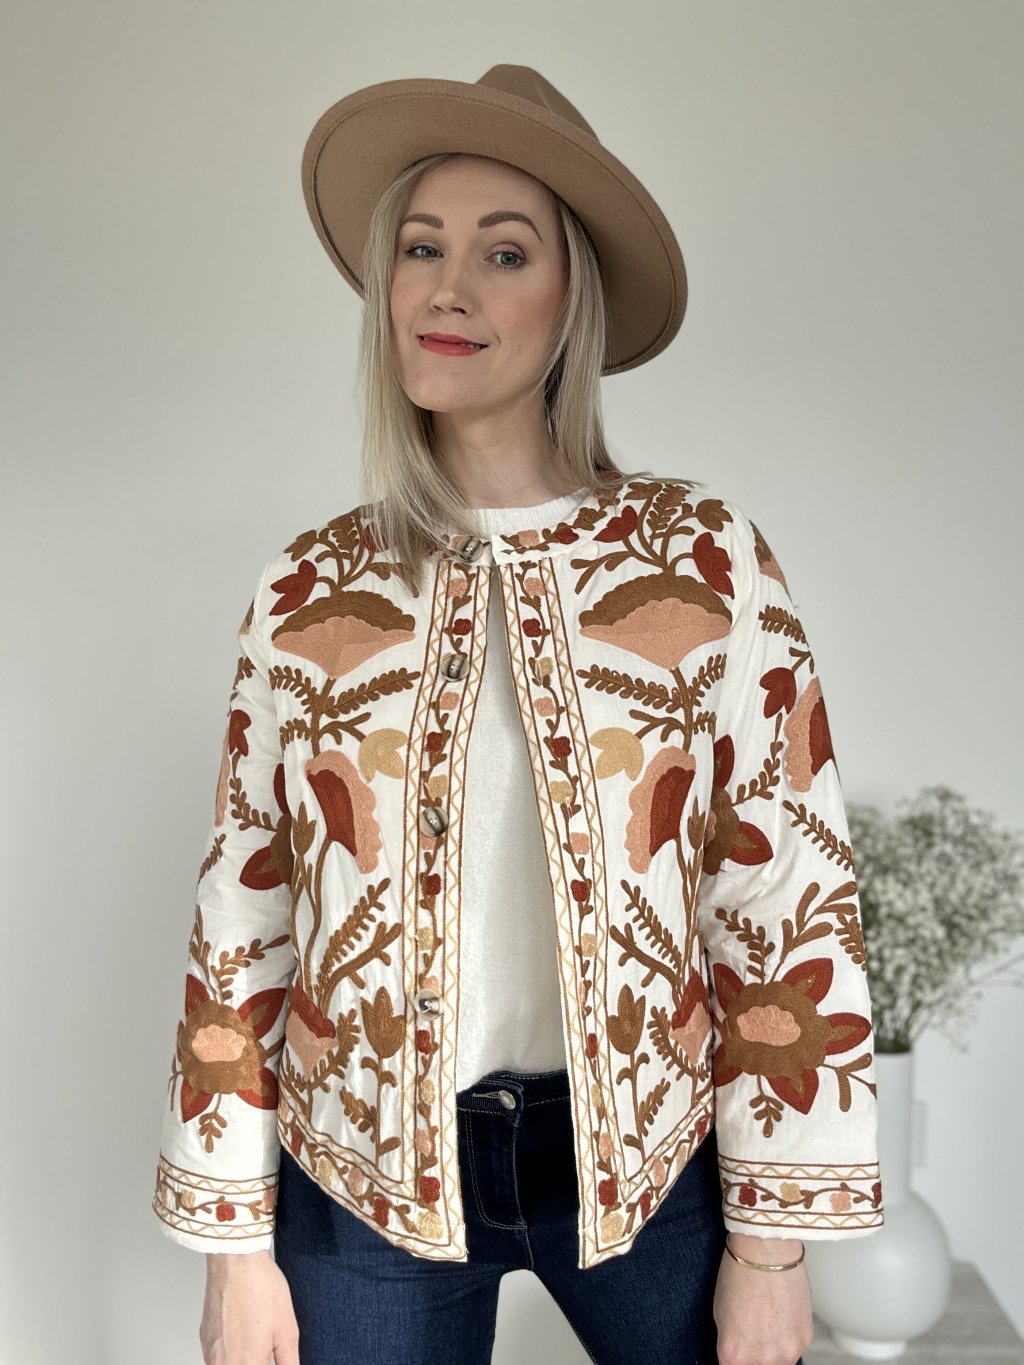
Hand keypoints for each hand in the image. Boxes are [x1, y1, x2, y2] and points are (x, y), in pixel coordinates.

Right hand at [200, 1250, 299, 1363]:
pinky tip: (244, 1340)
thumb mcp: (287, 1329)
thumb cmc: (260, 1287)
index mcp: (246, 1364)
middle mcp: (223, 1364)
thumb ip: (289, 1361)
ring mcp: (210, 1353)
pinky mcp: (204, 1340)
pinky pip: (216, 1361)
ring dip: (243, 1362)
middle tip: (267, 1352)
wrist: (235, 1259)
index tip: (274, 1359)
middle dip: (257, 1363)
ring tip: (256, 1343)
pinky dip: (231, 1357)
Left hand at [713, 1236, 812, 1364]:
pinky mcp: (805, 1340)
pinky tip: (780, 1314)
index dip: (736, 1358)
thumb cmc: (739, 1273)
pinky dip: (787, 1337)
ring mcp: (786, 1352)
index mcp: (734, 1355)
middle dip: (754, 1358)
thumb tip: (738, 1354)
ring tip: (767, 1322)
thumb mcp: (720, 1314)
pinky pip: (794, 1348)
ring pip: (779, 1363)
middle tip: (753, 1333)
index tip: (738, 1351)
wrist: (767, 1250)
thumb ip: (732, 1343)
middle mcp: (761, 1360)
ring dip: (773, 1350)